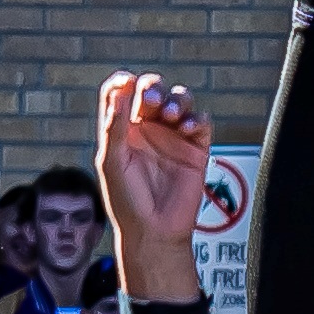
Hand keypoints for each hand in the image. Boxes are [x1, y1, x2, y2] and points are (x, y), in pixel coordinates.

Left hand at [91, 72, 213, 309]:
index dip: (123, 82)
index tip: (127, 83)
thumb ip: (114, 125)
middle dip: (153, 88)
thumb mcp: (112, 161)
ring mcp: (173, 136)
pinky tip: (188, 129)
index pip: (121, 92)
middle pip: (153, 90)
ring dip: (177, 100)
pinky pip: (201, 121)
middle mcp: (148, 128)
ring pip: (180, 100)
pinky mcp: (196, 148)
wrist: (155, 231)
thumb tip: (119, 89)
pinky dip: (197, 118)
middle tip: (151, 102)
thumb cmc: (127, 201)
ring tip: (172, 116)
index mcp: (123, 129)